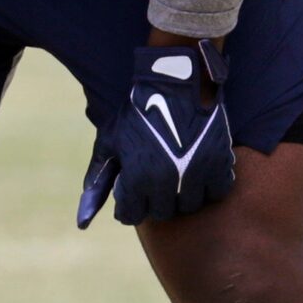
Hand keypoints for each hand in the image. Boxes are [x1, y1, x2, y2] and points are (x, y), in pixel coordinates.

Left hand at [77, 40, 233, 227]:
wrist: (173, 82)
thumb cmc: (137, 112)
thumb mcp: (110, 141)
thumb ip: (98, 178)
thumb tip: (83, 220)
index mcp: (136, 177)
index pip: (131, 215)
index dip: (129, 203)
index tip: (132, 190)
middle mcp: (166, 180)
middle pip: (162, 212)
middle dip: (154, 200)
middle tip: (155, 180)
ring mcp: (195, 173)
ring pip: (189, 205)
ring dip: (182, 195)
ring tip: (177, 175)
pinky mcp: (219, 162)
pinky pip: (217, 191)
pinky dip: (209, 185)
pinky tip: (199, 170)